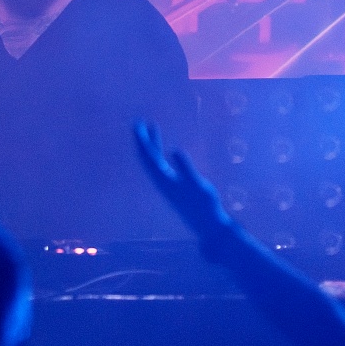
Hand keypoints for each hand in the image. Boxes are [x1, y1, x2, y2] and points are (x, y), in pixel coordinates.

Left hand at [134, 120, 234, 243]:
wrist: (206, 224)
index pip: (148, 156)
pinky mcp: (171, 187)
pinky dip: (158, 153)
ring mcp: (165, 184)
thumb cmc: (204, 203)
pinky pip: (159, 165)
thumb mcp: (196, 183)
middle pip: (146, 157)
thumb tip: (175, 149)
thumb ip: (185, 166)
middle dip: (142, 139)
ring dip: (151, 144)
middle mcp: (161, 182)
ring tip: (152, 127)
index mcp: (164, 179)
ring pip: (153, 161)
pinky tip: (162, 149)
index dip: (142, 139)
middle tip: (138, 121)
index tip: (138, 124)